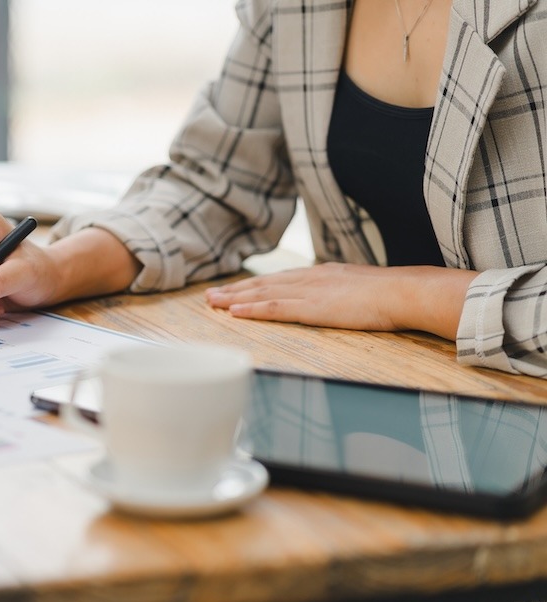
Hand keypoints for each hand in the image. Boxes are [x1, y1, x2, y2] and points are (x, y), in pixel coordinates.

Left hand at [204, 262, 476, 339]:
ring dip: (235, 298)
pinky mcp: (313, 307)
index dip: (254, 285)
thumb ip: (342, 293)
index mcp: (321, 274)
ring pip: (263, 293)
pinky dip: (253, 309)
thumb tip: (338, 300)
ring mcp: (310, 291)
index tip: (235, 289)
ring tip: (212, 303)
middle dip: (236, 289)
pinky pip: (275, 308)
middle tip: (210, 296)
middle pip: (264, 283)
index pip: (279, 279)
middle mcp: (310, 278)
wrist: (406, 292)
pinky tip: (235, 312)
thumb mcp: (360, 289)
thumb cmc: (392, 295)